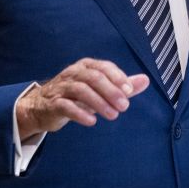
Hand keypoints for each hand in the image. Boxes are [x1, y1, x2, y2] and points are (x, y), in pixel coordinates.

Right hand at [16, 58, 150, 140]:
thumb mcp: (100, 89)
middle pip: (93, 77)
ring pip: (80, 90)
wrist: (42, 107)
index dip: (118, 78)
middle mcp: (73, 73)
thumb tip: (146, 80)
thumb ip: (122, 85)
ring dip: (99, 103)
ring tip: (113, 116)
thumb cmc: (76, 96)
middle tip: (124, 107)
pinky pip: (65, 106)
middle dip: (111, 91)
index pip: (104, 67)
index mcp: (86, 66)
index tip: (130, 92)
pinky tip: (92, 121)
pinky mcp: (52, 104)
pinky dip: (80, 113)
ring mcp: (61, 88)